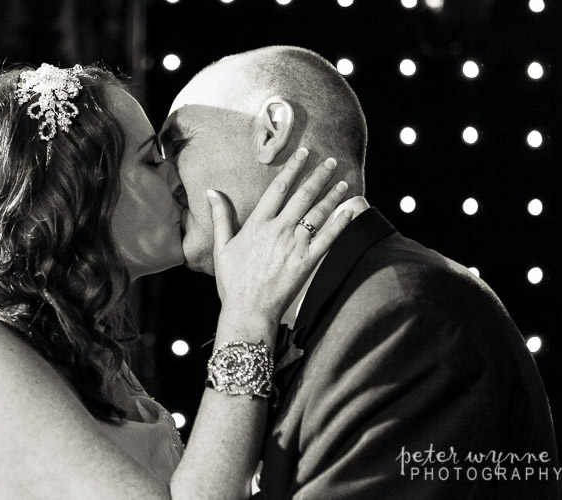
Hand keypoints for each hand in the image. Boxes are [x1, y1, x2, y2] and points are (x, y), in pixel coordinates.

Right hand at [208, 148, 352, 328]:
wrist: (248, 311)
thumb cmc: (233, 282)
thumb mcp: (221, 247)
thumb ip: (220, 217)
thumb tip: (212, 191)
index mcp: (258, 224)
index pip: (279, 188)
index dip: (293, 168)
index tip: (303, 153)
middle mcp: (279, 230)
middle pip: (303, 195)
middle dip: (319, 175)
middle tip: (331, 161)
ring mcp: (295, 245)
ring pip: (318, 213)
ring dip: (333, 195)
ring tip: (343, 181)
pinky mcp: (308, 262)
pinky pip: (329, 238)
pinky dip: (341, 223)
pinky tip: (350, 211)